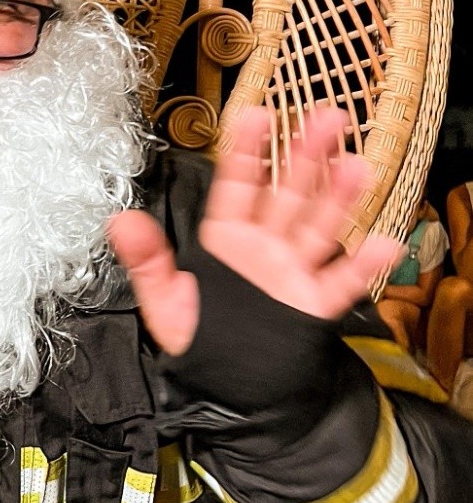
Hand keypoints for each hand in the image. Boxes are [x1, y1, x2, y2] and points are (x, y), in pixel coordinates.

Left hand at [107, 109, 401, 355]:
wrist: (227, 388)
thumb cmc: (197, 340)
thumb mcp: (164, 300)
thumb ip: (147, 260)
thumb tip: (119, 222)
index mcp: (226, 240)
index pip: (236, 185)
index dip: (245, 150)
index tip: (256, 115)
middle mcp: (263, 248)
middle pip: (287, 194)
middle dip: (305, 156)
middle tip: (325, 118)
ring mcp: (292, 272)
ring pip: (319, 226)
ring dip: (339, 196)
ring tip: (356, 165)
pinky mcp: (312, 305)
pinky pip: (341, 282)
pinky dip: (363, 266)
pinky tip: (383, 243)